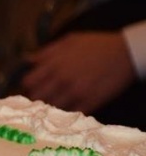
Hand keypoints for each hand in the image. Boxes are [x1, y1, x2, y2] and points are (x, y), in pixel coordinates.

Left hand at [21, 31, 135, 114]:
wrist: (126, 52)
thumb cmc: (96, 45)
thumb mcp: (69, 41)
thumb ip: (46, 52)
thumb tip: (28, 60)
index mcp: (54, 65)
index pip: (28, 83)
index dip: (28, 87)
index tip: (32, 88)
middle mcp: (61, 80)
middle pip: (36, 98)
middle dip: (35, 99)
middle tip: (41, 100)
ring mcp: (75, 93)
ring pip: (50, 108)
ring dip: (49, 108)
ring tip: (53, 106)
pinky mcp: (89, 102)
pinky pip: (69, 114)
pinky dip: (66, 114)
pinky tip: (67, 109)